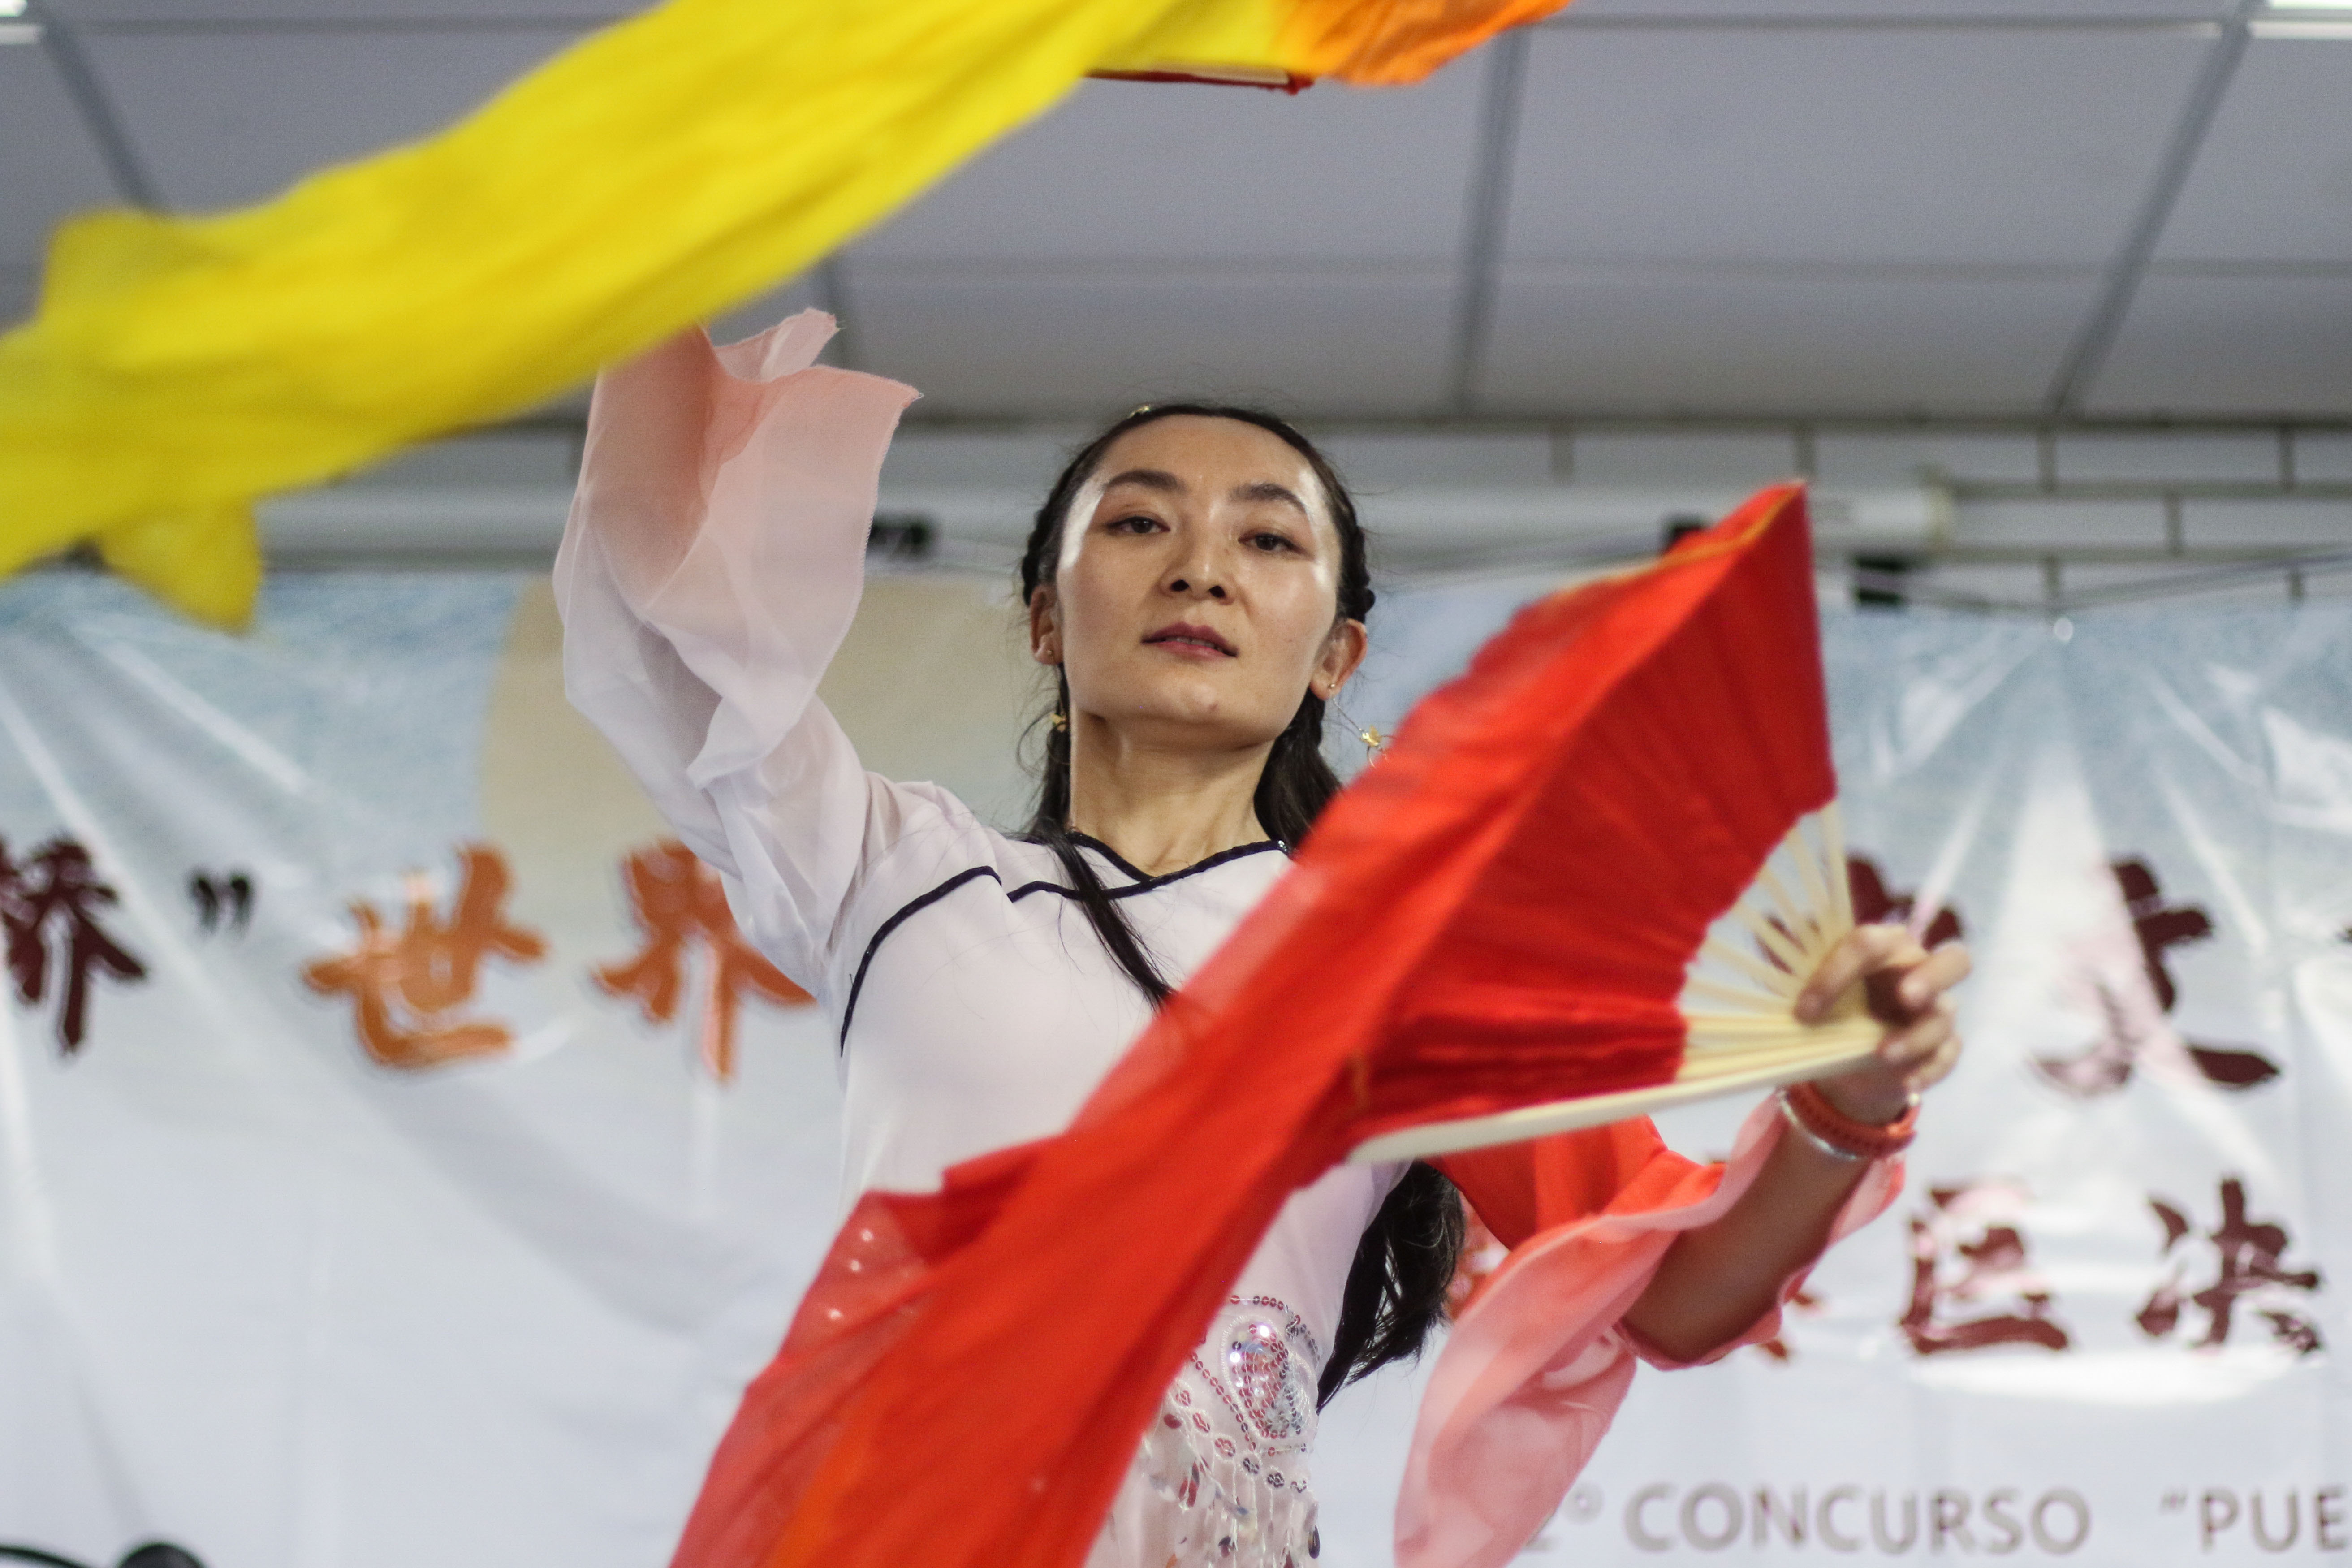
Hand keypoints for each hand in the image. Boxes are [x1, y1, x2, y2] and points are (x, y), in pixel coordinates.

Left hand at [1793, 924, 1970, 1125]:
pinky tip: (1905, 1083)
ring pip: (1943, 1016)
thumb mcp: (1807, 987)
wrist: (1845, 1060)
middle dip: (1932, 976)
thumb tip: (1764, 928)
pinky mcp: (1943, 1047)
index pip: (1870, 944)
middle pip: (1954, 959)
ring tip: (1882, 1055)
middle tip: (1907, 995)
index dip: (1837, 972)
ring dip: (1914, 1036)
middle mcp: (1919, 972)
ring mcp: (1936, 1011)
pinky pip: (1947, 1057)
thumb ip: (1793, 962)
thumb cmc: (1831, 1007)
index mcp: (1885, 947)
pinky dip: (1928, 1070)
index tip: (1804, 1009)